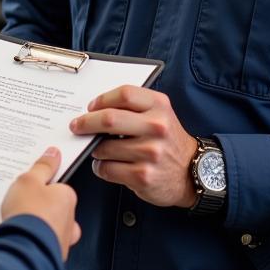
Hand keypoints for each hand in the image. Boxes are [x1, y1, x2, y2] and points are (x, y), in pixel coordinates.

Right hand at [0, 147, 80, 259]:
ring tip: (19, 224)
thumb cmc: (28, 215)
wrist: (23, 251)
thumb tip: (53, 154)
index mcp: (67, 198)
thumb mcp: (29, 180)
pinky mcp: (51, 258)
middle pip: (54, 209)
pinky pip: (43, 247)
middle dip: (40, 207)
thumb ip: (42, 167)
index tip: (30, 187)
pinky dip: (33, 243)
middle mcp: (69, 220)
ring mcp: (61, 241)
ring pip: (50, 229)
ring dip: (38, 227)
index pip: (58, 187)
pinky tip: (20, 239)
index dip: (42, 186)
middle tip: (21, 205)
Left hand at [69, 85, 197, 207]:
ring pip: (105, 147)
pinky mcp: (143, 176)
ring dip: (95, 149)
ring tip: (99, 149)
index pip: (125, 93)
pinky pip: (107, 169)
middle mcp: (157, 127)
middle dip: (87, 122)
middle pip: (110, 119)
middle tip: (77, 126)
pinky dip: (100, 167)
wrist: (192, 173)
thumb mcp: (160, 114)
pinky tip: (105, 165)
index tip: (91, 107)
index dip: (102, 99)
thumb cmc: (168, 140)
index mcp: (159, 106)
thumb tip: (96, 109)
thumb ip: (134, 107)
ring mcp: (150, 152)